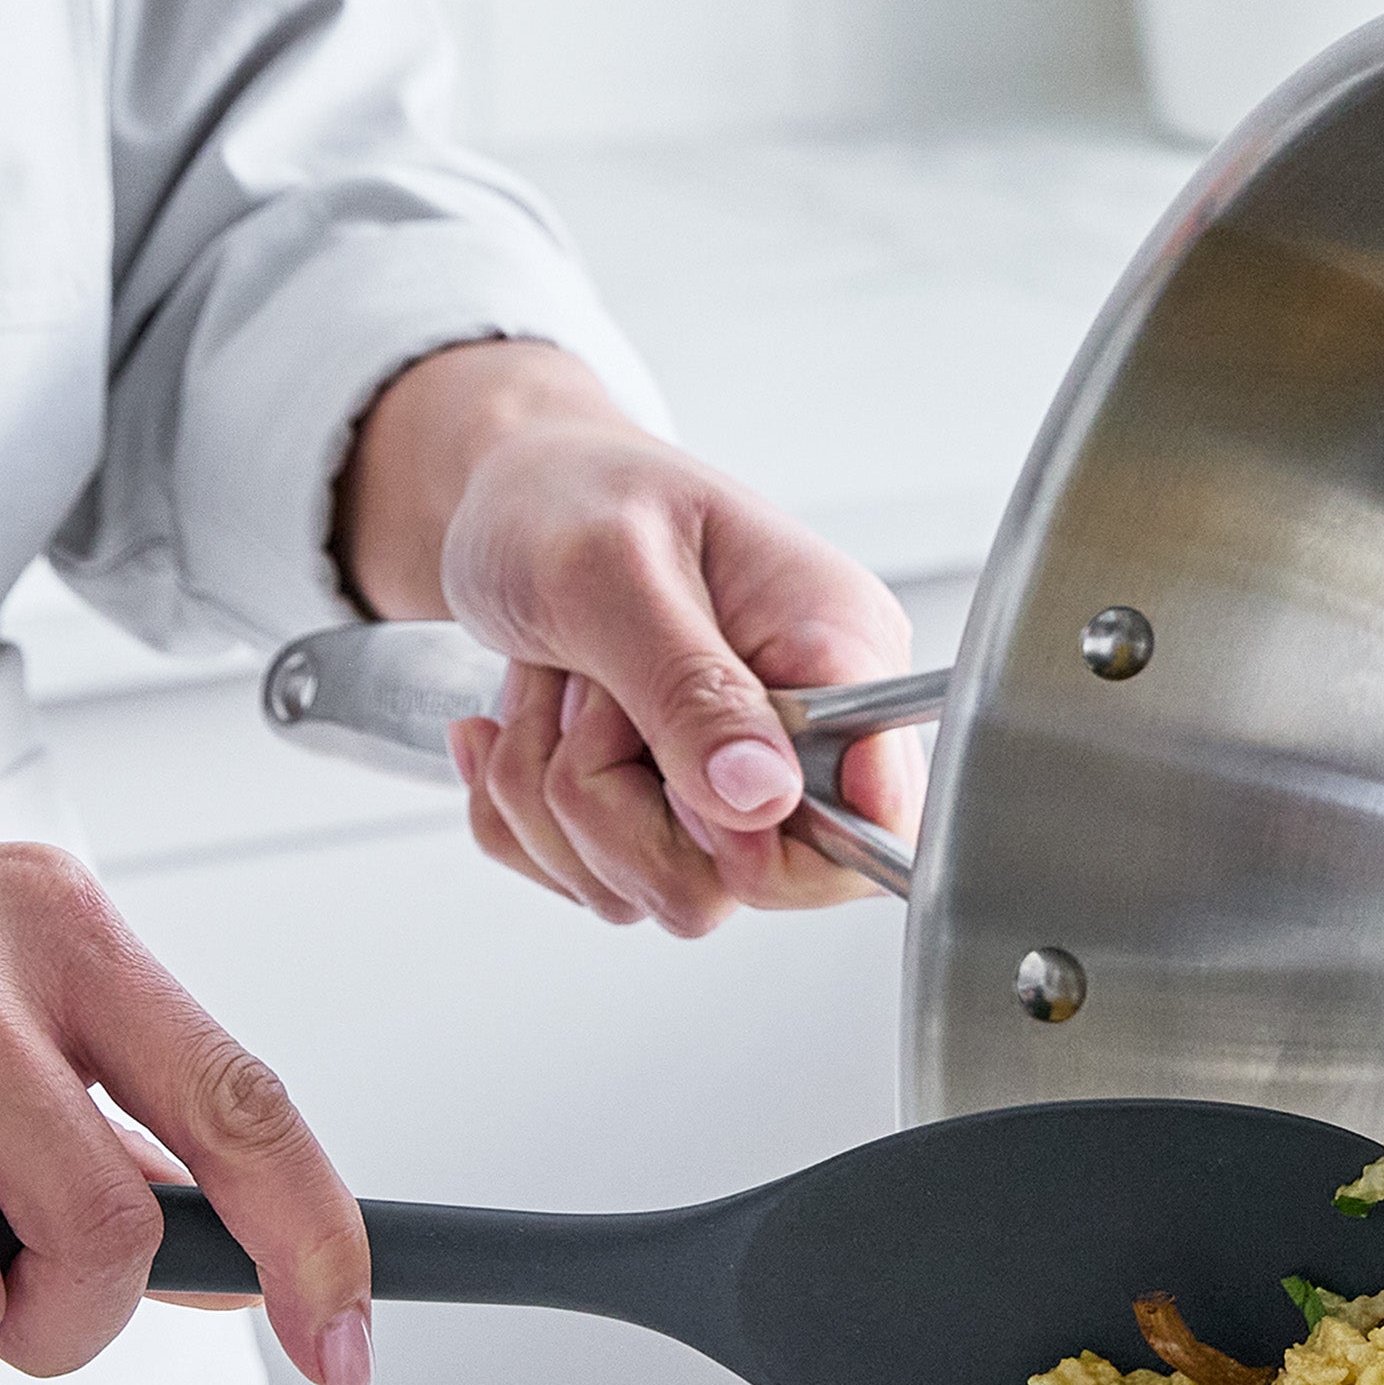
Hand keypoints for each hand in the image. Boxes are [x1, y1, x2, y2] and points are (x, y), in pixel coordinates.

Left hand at [335, 342, 920, 936]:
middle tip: (587, 698)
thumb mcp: (611, 573)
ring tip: (552, 687)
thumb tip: (766, 797)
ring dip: (556, 799)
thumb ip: (690, 688)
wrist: (505, 494)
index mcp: (838, 653)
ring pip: (655, 890)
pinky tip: (521, 727)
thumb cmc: (566, 499)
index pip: (878, 821)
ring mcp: (734, 786)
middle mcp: (804, 733)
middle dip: (618, 809)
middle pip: (746, 881)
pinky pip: (597, 884)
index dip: (771, 839)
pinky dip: (524, 817)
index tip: (681, 780)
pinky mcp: (668, 816)